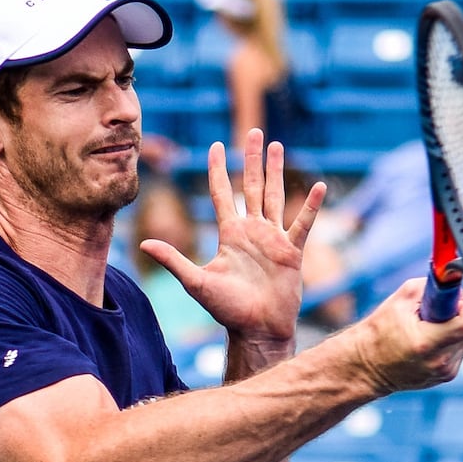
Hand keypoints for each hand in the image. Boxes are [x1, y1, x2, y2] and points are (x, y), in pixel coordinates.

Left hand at [140, 129, 325, 346]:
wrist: (257, 330)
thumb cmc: (227, 310)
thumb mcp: (196, 282)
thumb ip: (173, 259)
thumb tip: (144, 243)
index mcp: (229, 235)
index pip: (223, 194)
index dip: (219, 170)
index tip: (216, 146)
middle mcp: (252, 232)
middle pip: (252, 186)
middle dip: (252, 159)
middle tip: (254, 131)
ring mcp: (273, 240)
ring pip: (275, 196)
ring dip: (277, 171)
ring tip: (278, 146)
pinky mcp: (291, 252)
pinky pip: (302, 224)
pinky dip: (310, 206)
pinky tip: (318, 186)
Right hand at [343, 279, 462, 395]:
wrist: (367, 367)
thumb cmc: (379, 332)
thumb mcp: (399, 300)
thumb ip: (429, 286)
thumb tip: (451, 284)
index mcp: (427, 343)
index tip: (453, 301)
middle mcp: (440, 361)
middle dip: (458, 314)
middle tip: (437, 311)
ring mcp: (445, 372)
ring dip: (454, 328)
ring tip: (429, 328)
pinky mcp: (447, 376)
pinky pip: (459, 350)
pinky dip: (450, 340)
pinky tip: (430, 340)